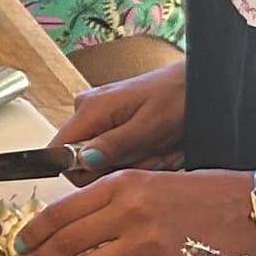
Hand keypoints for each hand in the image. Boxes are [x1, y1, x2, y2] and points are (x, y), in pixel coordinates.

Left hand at [15, 162, 253, 255]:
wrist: (246, 207)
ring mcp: (144, 241)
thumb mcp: (148, 182)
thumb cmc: (200, 191)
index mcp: (121, 183)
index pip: (62, 210)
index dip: (35, 231)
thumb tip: (75, 226)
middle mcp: (127, 210)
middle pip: (66, 240)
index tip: (22, 242)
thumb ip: (112, 201)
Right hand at [50, 58, 185, 176]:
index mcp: (90, 109)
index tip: (116, 169)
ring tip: (157, 150)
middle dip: (116, 168)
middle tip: (149, 156)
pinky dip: (135, 155)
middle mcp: (86, 110)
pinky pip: (112, 151)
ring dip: (130, 163)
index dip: (83, 171)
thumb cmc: (177, 98)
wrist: (196, 84)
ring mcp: (97, 115)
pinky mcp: (109, 121)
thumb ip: (114, 145)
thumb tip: (82, 161)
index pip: (59, 153)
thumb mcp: (149, 127)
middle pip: (81, 161)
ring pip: (100, 160)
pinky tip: (154, 146)